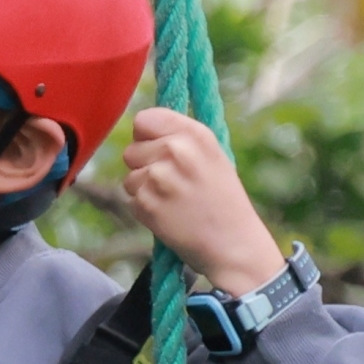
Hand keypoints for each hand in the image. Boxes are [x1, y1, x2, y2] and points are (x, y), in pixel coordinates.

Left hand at [113, 109, 283, 295]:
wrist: (234, 245)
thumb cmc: (224, 200)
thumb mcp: (213, 157)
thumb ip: (180, 138)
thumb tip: (143, 125)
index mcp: (196, 134)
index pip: (145, 119)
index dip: (146, 136)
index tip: (158, 149)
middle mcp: (175, 150)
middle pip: (131, 150)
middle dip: (144, 166)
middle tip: (173, 184)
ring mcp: (158, 177)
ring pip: (130, 176)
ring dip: (144, 190)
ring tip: (174, 201)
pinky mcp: (145, 203)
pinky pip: (131, 199)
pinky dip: (145, 209)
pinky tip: (169, 216)